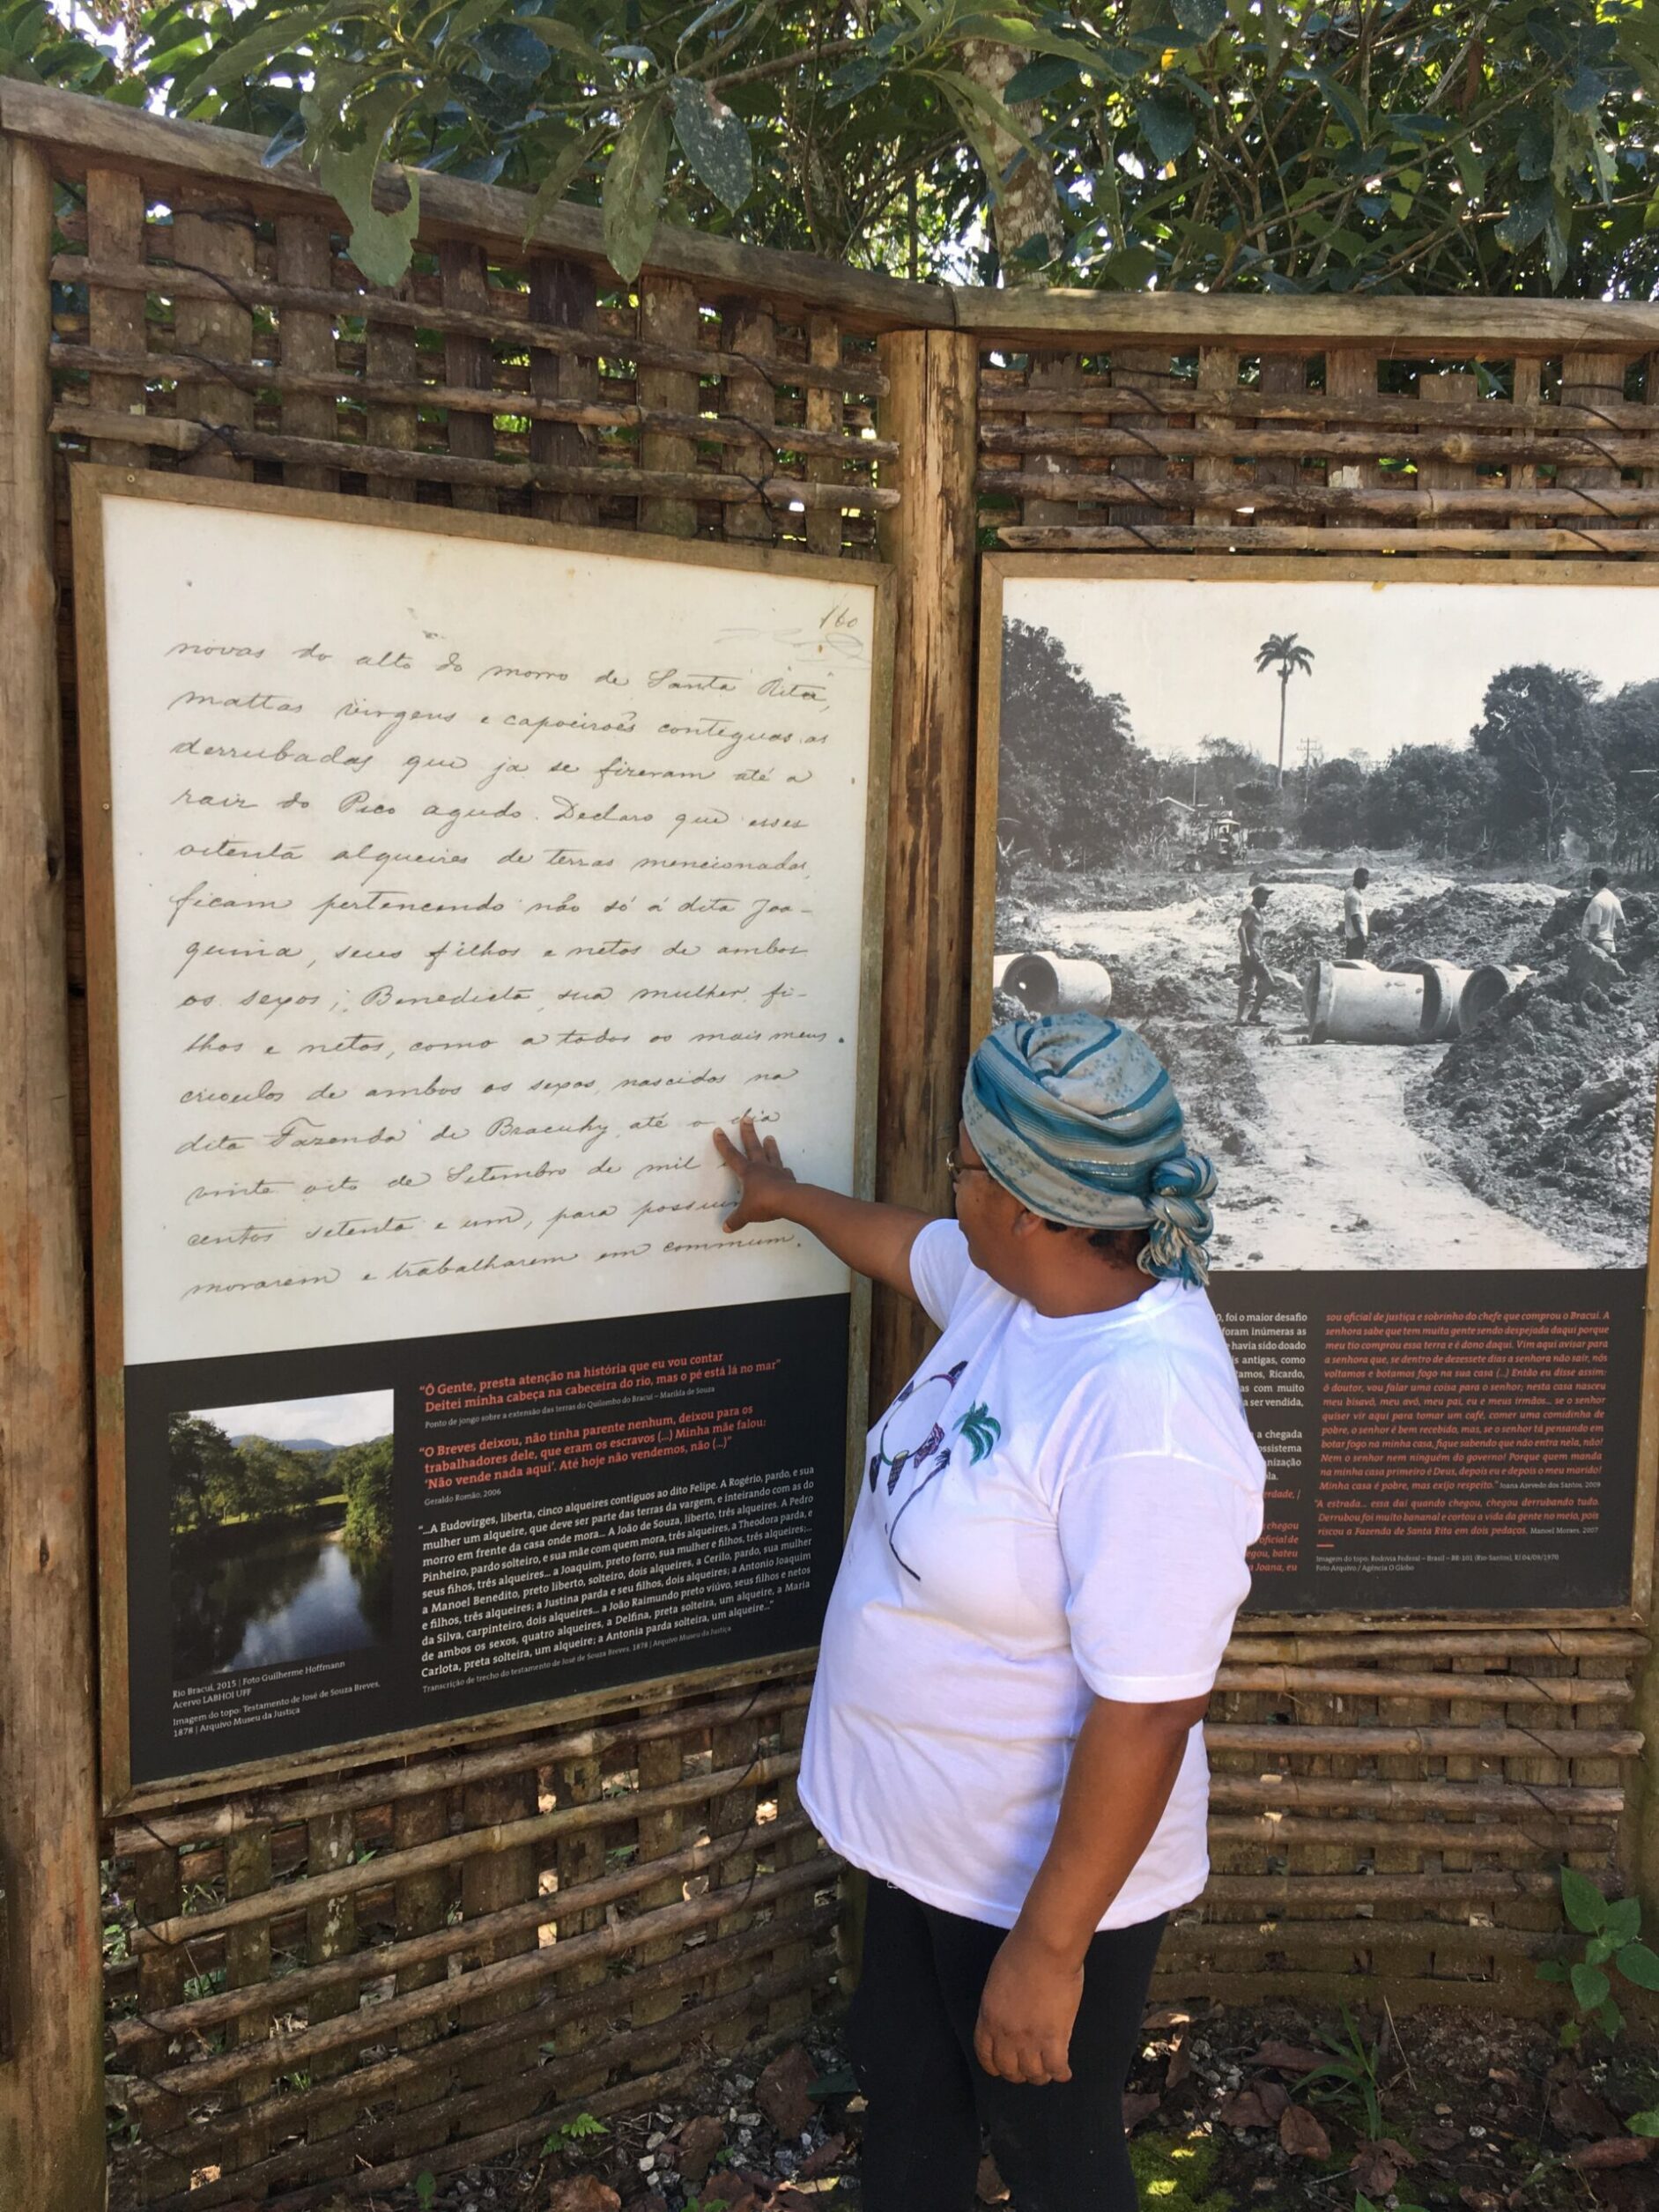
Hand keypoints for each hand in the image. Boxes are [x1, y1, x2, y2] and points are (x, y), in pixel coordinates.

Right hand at [713, 1114, 798, 1231]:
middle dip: (748, 1133)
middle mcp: (762, 1168)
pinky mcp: (789, 1179)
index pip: (732, 1156)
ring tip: (770, 1137)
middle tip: (747, 1118)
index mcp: (748, 1173)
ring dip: (770, 1146)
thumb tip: (726, 1228)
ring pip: (772, 1155)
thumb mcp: (747, 1214)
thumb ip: (736, 1220)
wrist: (791, 1201)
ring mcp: (777, 1171)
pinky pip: (786, 1172)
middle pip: (753, 1146)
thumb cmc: (764, 1204)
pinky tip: (787, 1169)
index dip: (724, 1144)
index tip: (719, 1131)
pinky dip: (785, 1169)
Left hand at [973, 1925, 1083, 2085]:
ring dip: (1040, 2075)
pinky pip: (1057, 2068)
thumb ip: (1000, 2004)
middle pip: (1009, 2070)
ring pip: (1033, 2074)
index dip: (994, 2066)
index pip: (985, 2054)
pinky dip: (1061, 2073)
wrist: (1045, 1947)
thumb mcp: (997, 1980)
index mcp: (989, 2017)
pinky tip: (1064, 2071)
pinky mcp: (1055, 2038)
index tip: (1002, 2068)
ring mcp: (1031, 2039)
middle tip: (1027, 2070)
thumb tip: (1010, 2015)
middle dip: (1018, 2074)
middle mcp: (1006, 2034)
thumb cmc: (1021, 1951)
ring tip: (1047, 2070)